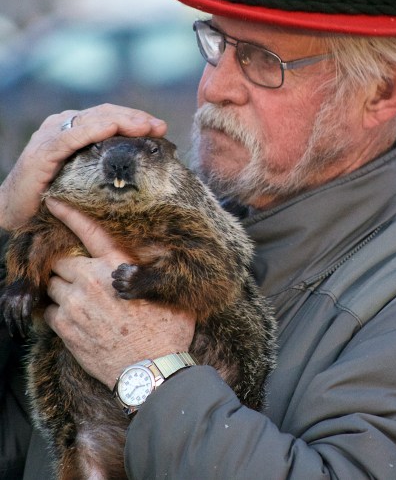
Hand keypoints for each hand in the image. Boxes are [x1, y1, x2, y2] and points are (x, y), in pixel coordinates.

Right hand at [0, 104, 166, 230]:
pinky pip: (71, 137)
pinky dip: (93, 131)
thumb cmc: (51, 198)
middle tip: (159, 126)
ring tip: (145, 126)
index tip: (160, 128)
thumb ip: (104, 166)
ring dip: (121, 121)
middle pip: (105, 113)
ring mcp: (51, 135)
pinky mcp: (43, 150)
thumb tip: (142, 167)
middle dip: (135, 118)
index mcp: (73, 130)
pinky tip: (112, 128)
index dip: (135, 119)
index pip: (109, 116)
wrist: (13, 212)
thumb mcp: (84, 177)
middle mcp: (61, 125)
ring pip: (92, 120)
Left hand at [43, 200, 195, 388]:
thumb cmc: (165, 332)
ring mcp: (75, 304)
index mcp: (117, 266)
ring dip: (61, 289)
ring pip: (53, 285)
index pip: (89, 231)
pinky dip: (57, 313)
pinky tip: (74, 320)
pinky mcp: (65, 329)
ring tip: (78, 301)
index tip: (52, 203)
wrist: (150, 371)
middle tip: (79, 277)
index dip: (68, 214)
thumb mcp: (167, 292)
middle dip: (67, 266)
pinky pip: (49, 312)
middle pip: (62, 261)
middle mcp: (92, 280)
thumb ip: (156, 270)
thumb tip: (162, 251)